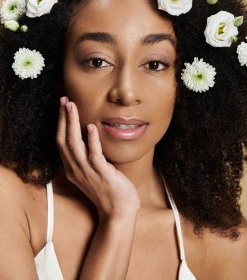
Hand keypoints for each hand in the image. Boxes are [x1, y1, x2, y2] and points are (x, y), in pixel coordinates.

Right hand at [56, 97, 140, 220]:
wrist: (119, 213)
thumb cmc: (108, 191)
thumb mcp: (93, 172)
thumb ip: (88, 157)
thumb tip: (91, 136)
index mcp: (73, 168)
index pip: (61, 142)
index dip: (61, 123)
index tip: (63, 106)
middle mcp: (76, 170)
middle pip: (63, 140)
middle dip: (63, 118)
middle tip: (64, 100)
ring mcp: (88, 173)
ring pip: (74, 145)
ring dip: (72, 124)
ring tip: (72, 106)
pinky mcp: (102, 175)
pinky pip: (94, 156)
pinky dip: (92, 140)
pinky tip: (92, 127)